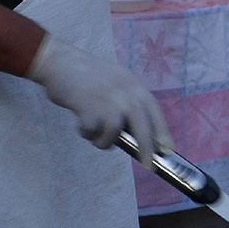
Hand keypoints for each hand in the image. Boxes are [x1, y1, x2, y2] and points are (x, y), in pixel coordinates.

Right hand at [25, 32, 173, 166]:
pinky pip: (92, 132)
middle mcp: (125, 92)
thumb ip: (127, 104)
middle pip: (142, 127)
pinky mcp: (88, 107)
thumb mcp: (117, 83)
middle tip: (148, 165)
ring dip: (103, 140)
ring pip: (114, 134)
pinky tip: (81, 123)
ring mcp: (107, 100)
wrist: (61, 62)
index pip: (154, 112)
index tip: (167, 150)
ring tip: (93, 133)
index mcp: (134, 86)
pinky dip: (86, 133)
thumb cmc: (89, 77)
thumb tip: (136, 137)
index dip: (162, 132)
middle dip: (146, 149)